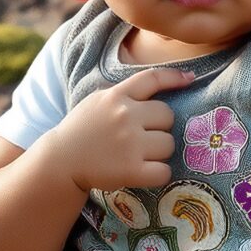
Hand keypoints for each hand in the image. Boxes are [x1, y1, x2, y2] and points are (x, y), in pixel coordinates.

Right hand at [40, 66, 190, 192]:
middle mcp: (125, 116)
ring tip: (139, 155)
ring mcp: (130, 143)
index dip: (174, 77)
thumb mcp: (98, 102)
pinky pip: (164, 171)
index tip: (190, 78)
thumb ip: (124, 94)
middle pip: (168, 116)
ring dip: (159, 151)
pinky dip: (158, 174)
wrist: (60, 161)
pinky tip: (144, 172)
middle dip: (160, 127)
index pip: (152, 78)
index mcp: (116, 96)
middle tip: (143, 137)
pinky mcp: (131, 170)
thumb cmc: (81, 131)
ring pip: (169, 144)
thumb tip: (158, 87)